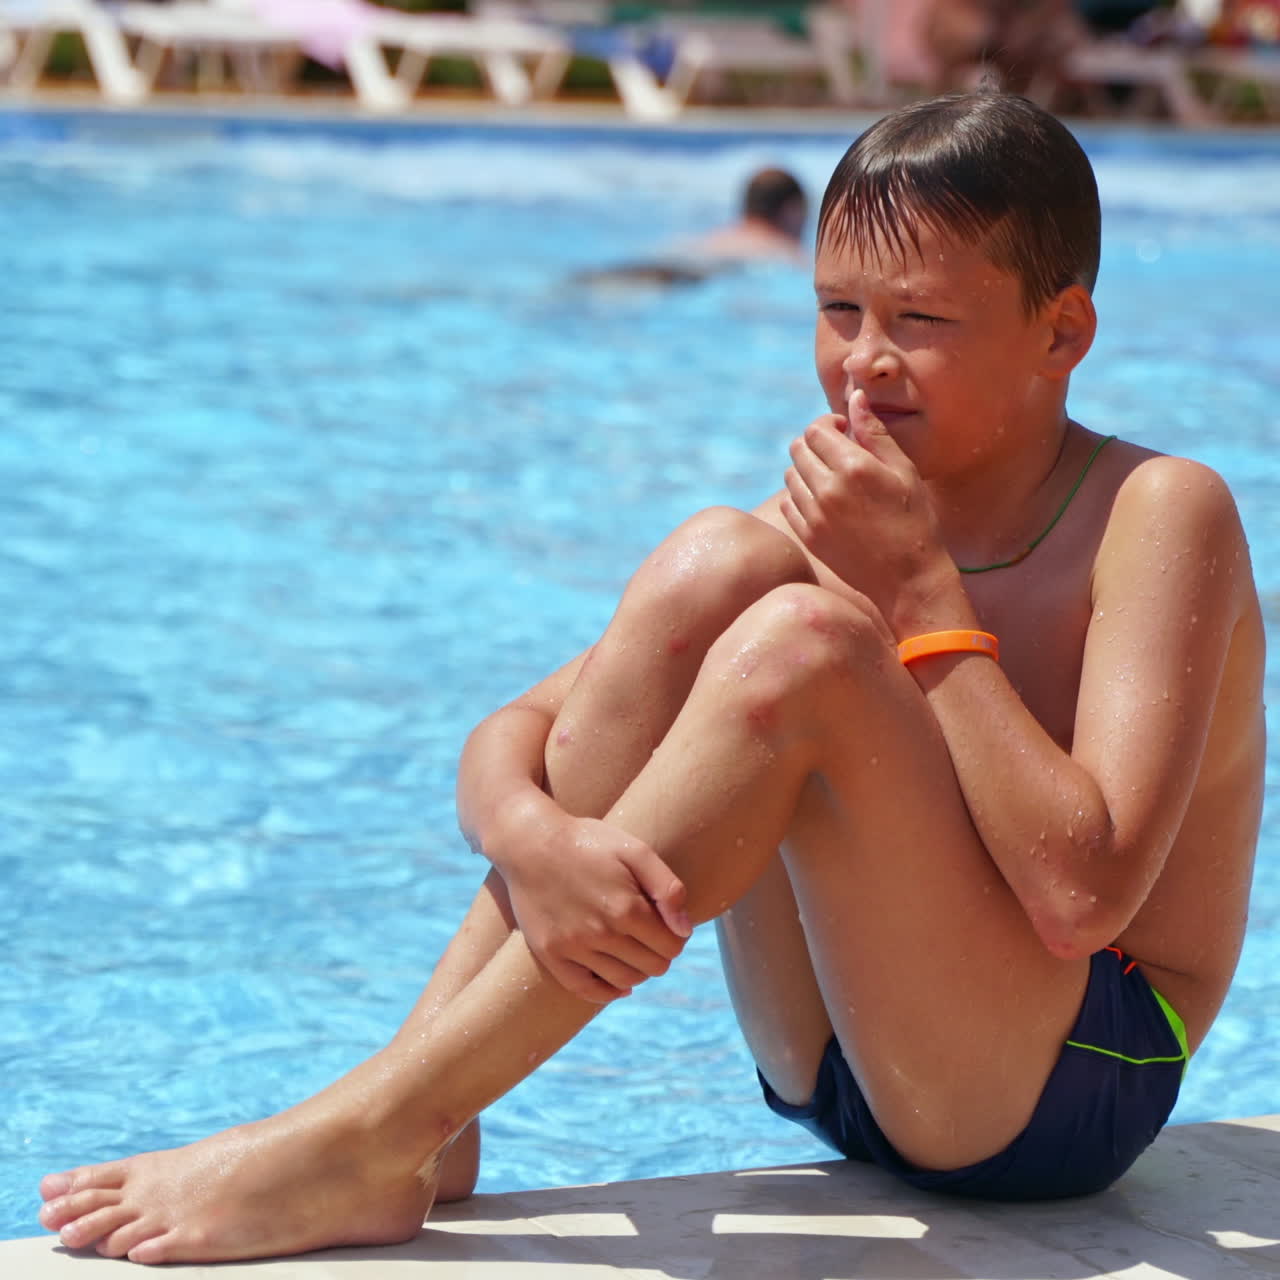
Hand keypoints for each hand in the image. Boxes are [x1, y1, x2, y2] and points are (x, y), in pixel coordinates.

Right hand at [501, 815, 691, 1004]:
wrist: (530, 842)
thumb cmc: (587, 842)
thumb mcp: (635, 850)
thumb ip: (668, 888)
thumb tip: (684, 929)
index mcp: (626, 908)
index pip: (672, 946)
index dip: (676, 936)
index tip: (666, 924)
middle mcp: (600, 933)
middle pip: (653, 967)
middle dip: (659, 952)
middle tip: (649, 935)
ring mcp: (572, 947)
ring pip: (624, 980)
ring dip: (637, 970)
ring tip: (632, 950)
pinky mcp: (549, 954)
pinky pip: (585, 989)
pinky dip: (607, 991)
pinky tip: (618, 982)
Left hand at [780, 389, 948, 622]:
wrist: (908, 578)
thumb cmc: (914, 520)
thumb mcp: (904, 471)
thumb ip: (875, 433)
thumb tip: (855, 397)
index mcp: (854, 467)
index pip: (817, 430)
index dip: (829, 425)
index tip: (845, 433)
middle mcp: (828, 489)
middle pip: (798, 448)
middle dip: (815, 444)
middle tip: (838, 453)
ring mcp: (814, 515)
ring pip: (790, 475)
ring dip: (806, 468)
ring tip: (832, 477)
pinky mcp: (809, 536)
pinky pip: (788, 502)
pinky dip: (800, 494)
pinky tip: (823, 499)